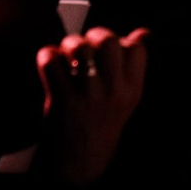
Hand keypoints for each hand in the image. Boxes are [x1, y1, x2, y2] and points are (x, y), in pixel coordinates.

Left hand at [37, 26, 148, 186]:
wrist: (84, 156)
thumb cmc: (106, 119)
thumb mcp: (130, 96)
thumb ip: (134, 65)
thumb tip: (142, 32)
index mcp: (132, 88)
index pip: (136, 47)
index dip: (122, 39)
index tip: (112, 47)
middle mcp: (111, 90)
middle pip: (107, 41)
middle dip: (94, 34)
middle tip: (88, 43)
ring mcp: (85, 95)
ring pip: (78, 48)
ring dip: (70, 43)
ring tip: (68, 52)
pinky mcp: (60, 100)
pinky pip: (51, 63)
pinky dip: (48, 55)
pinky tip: (51, 61)